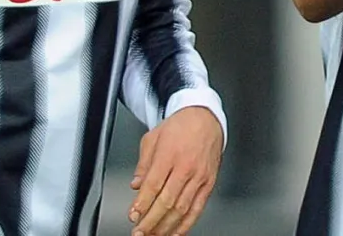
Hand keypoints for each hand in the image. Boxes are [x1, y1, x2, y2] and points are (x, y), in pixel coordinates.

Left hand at [128, 106, 222, 235]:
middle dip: (150, 221)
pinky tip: (176, 232)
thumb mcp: (153, 137)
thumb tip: (136, 185)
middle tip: (139, 232)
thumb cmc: (179, 126)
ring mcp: (199, 176)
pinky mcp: (209, 183)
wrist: (206, 118)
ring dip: (166, 226)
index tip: (133, 216)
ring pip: (182, 208)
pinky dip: (186, 224)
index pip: (153, 185)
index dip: (142, 204)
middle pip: (166, 200)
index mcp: (169, 154)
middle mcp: (186, 166)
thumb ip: (143, 163)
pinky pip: (198, 208)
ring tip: (154, 235)